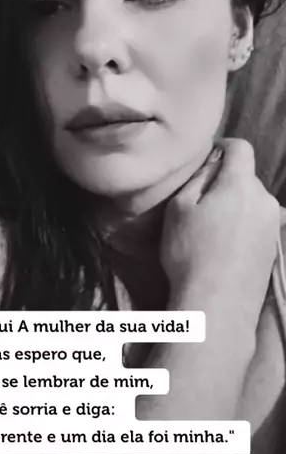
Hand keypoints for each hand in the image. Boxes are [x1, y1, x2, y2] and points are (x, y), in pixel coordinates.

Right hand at [160, 138, 278, 325]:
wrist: (217, 306)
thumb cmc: (190, 252)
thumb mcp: (180, 207)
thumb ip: (199, 177)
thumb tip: (213, 162)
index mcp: (242, 184)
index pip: (240, 148)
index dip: (223, 146)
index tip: (207, 158)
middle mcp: (265, 200)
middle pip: (246, 177)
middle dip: (226, 182)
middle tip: (199, 201)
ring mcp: (273, 226)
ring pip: (252, 202)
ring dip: (235, 206)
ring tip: (211, 228)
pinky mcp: (274, 248)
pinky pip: (257, 224)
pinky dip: (242, 226)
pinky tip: (224, 246)